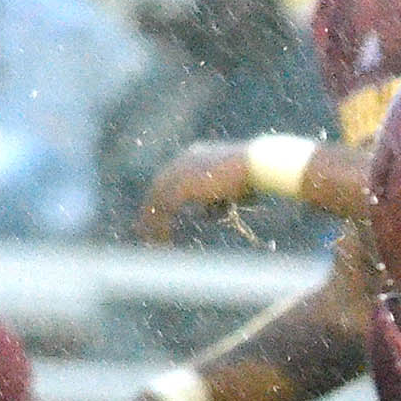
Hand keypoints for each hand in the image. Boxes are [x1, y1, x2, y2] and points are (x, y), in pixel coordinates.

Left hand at [137, 141, 251, 242]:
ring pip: (158, 201)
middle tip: (144, 231)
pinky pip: (166, 209)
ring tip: (151, 243)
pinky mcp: (183, 185)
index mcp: (193, 157)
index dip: (162, 199)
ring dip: (153, 223)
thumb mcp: (230, 189)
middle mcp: (182, 161)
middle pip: (158, 188)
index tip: (159, 216)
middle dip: (150, 212)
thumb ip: (214, 199)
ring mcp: (181, 171)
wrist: (256, 164)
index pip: (169, 178)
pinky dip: (162, 226)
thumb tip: (205, 214)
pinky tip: (162, 241)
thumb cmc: (253, 176)